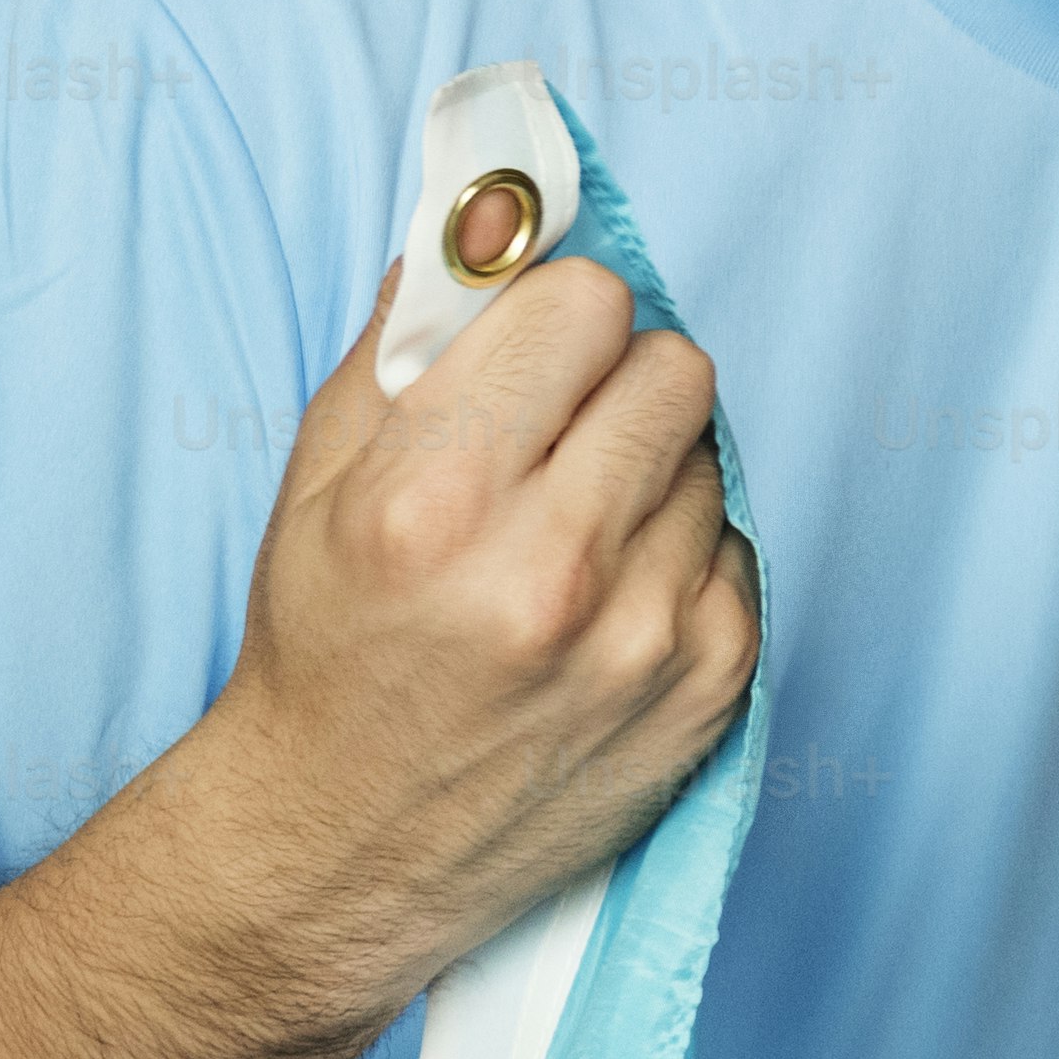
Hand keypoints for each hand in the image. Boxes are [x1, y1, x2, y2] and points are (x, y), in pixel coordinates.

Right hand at [155, 257, 757, 1039]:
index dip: (558, 318)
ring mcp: (646, 637)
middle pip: (674, 367)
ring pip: (711, 456)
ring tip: (570, 532)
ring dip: (651, 472)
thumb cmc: (325, 649)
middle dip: (616, 381)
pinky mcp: (712, 689)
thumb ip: (413, 337)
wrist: (340, 847)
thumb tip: (493, 211)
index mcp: (436, 500)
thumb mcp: (319, 480)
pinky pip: (739, 548)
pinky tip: (607, 598)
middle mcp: (549, 570)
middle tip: (559, 433)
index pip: (585, 305)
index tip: (532, 351)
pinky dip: (684, 556)